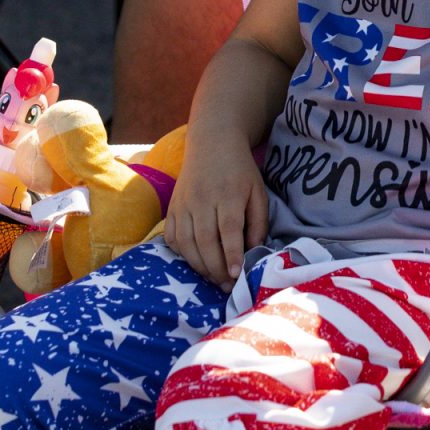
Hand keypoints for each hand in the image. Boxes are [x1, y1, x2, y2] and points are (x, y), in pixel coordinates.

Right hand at [163, 134, 267, 287]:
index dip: (232, 254)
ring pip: (186, 242)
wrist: (212, 143)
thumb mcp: (258, 191)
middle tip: (227, 286)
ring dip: (198, 265)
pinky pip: (171, 236)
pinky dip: (180, 253)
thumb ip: (258, 222)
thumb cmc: (240, 170)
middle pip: (205, 240)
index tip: (236, 275)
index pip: (228, 229)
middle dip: (216, 268)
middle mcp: (202, 199)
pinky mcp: (172, 206)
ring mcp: (183, 203)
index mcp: (228, 194)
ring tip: (213, 278)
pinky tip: (194, 261)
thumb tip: (254, 250)